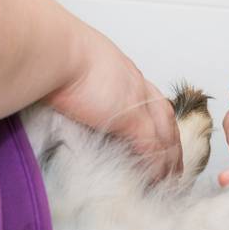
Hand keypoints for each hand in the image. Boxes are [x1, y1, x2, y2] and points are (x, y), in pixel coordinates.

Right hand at [45, 23, 181, 180]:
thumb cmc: (55, 54)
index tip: (157, 134)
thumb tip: (63, 97)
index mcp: (120, 70)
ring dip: (170, 157)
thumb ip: (73, 84)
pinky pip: (152, 147)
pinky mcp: (132, 119)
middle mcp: (134, 83)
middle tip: (174, 162)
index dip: (156, 117)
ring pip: (165, 133)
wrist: (57, 51)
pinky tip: (157, 178)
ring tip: (171, 178)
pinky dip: (157, 164)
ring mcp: (136, 101)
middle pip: (164, 115)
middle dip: (171, 139)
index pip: (147, 96)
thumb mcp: (69, 65)